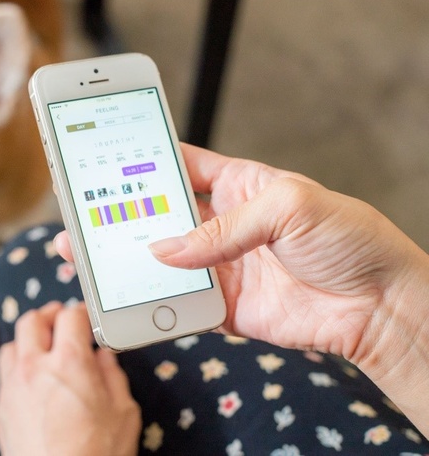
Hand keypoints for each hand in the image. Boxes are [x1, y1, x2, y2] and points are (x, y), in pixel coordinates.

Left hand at [0, 302, 140, 455]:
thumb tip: (104, 357)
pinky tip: (32, 377)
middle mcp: (35, 367)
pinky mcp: (2, 407)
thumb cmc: (96, 455)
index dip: (81, 312)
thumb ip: (113, 377)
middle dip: (49, 315)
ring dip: (28, 339)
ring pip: (12, 343)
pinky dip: (18, 365)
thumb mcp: (123, 414)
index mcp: (69, 362)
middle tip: (62, 320)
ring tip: (44, 347)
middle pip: (32, 321)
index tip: (87, 319)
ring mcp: (13, 387)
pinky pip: (4, 372)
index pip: (70, 316)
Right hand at [54, 144, 428, 436]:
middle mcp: (226, 224)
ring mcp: (223, 266)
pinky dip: (153, 303)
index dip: (143, 159)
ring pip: (162, 261)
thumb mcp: (289, 207)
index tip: (103, 156)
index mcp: (241, 183)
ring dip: (126, 259)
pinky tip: (124, 296)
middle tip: (81, 211)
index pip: (180, 164)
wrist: (382, 305)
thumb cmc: (350, 238)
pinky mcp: (227, 307)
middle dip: (121, 212)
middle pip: (161, 215)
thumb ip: (223, 227)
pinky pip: (181, 304)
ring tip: (84, 253)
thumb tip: (166, 250)